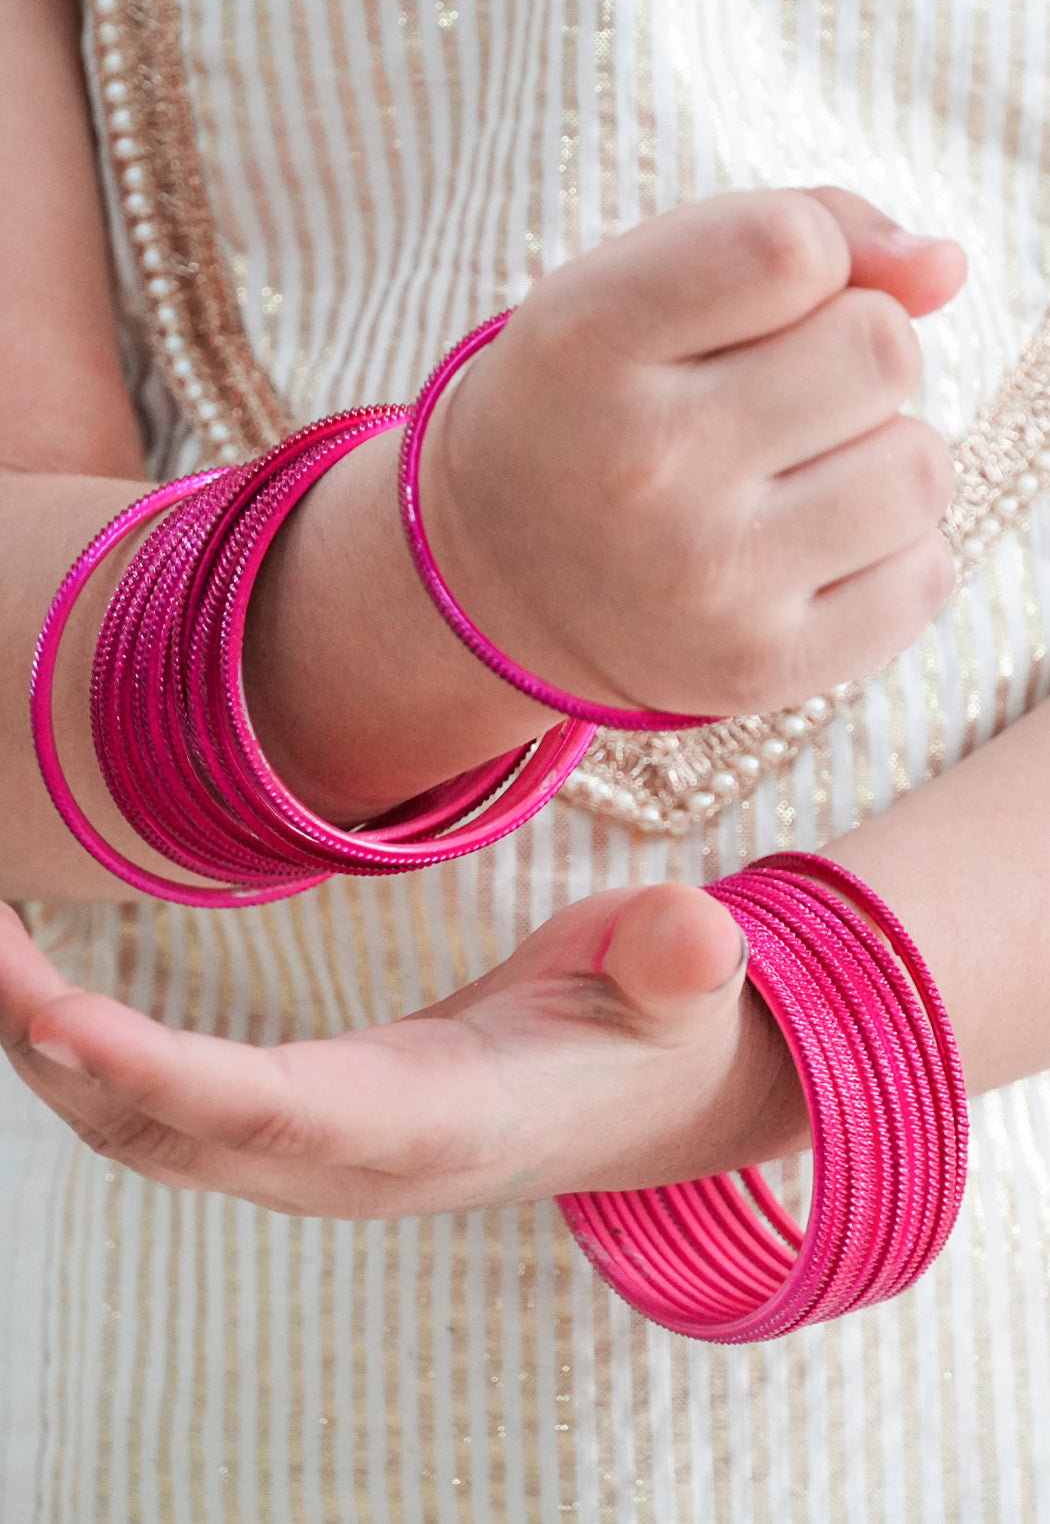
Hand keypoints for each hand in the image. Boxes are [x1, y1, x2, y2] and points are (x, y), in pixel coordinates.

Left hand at [0, 887, 808, 1216]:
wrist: (643, 1097)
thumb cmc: (653, 1027)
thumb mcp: (683, 982)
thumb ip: (681, 963)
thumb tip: (697, 936)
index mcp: (434, 1123)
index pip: (286, 1112)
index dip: (173, 1079)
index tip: (62, 1020)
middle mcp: (348, 1160)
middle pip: (172, 1131)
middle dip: (57, 1047)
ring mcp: (310, 1157)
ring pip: (143, 1130)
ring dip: (48, 1050)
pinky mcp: (293, 1130)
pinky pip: (156, 1113)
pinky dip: (81, 1058)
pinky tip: (38, 992)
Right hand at [423, 187, 965, 716]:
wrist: (499, 584)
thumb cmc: (598, 405)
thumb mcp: (638, 284)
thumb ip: (796, 227)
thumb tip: (946, 268)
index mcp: (587, 342)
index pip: (791, 248)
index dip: (813, 257)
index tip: (764, 298)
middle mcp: (640, 468)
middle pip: (881, 350)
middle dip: (854, 357)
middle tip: (776, 400)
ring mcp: (703, 583)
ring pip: (921, 469)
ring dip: (882, 460)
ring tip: (796, 478)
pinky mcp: (757, 669)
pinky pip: (925, 576)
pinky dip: (890, 556)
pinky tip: (809, 553)